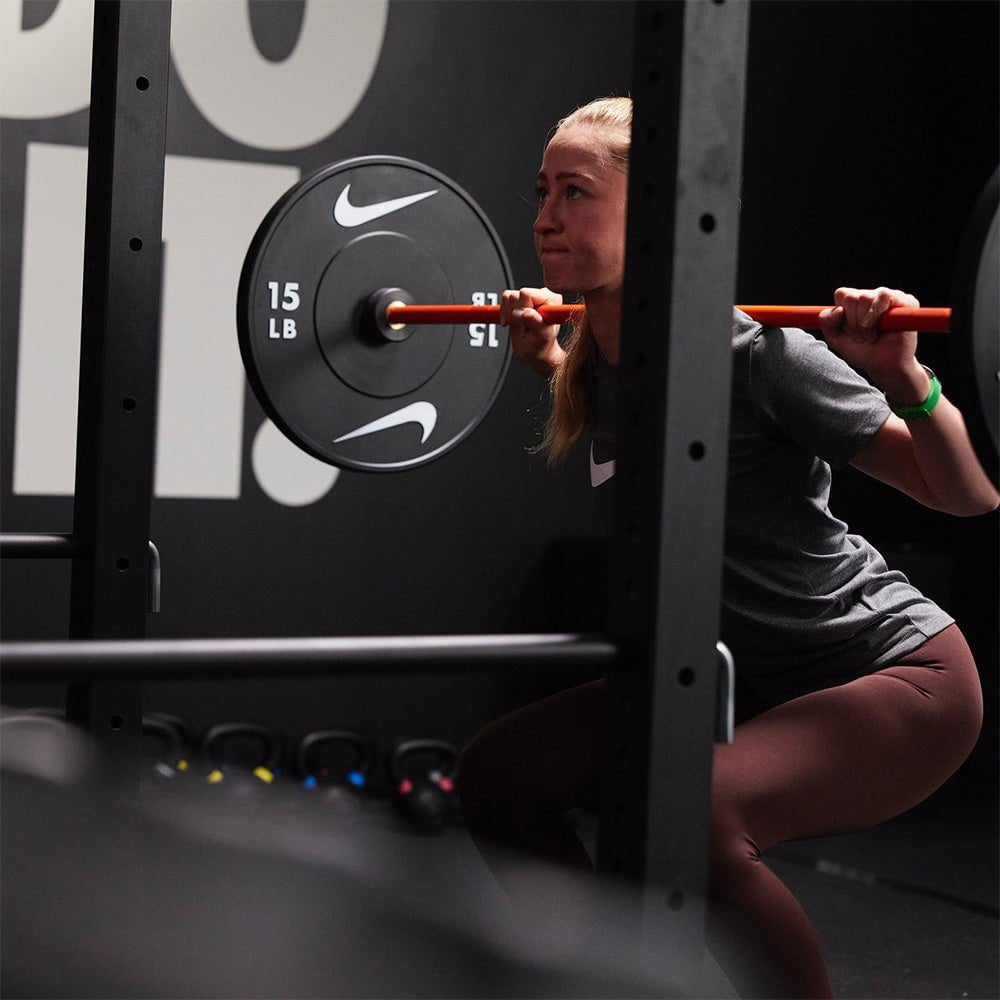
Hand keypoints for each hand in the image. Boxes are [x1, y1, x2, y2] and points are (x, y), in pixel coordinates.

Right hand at [499, 287, 565, 377]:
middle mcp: (542, 294)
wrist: (534, 350)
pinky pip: (505, 298)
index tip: (528, 323)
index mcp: (552, 300)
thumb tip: (527, 313)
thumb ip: (536, 324)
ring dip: (510, 314)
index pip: (527, 295)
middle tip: (523, 327)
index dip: (522, 310)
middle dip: (515, 313)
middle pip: (516, 295)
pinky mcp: (520, 297)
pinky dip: (505, 312)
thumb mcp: (540, 338)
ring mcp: (530, 295)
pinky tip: (514, 322)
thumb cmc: (540, 345)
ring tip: (520, 325)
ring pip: (509, 296)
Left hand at [819, 286, 927, 402]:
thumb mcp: (836, 339)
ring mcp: (888, 297)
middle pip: (851, 297)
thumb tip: (838, 309)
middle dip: (852, 323)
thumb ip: (827, 322)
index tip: (848, 332)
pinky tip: (880, 328)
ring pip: (865, 297)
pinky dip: (876, 314)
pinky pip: (883, 295)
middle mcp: (872, 296)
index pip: (842, 294)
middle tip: (862, 337)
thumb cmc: (862, 351)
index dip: (842, 315)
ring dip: (864, 323)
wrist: (884, 365)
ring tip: (871, 335)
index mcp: (855, 302)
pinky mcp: (905, 300)